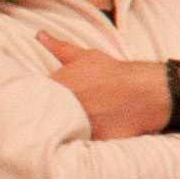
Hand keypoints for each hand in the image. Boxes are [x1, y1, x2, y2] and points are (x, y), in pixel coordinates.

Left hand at [46, 38, 173, 138]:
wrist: (144, 91)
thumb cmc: (113, 72)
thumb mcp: (85, 56)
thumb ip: (59, 47)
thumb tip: (40, 34)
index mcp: (58, 86)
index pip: (35, 96)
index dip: (37, 99)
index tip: (44, 100)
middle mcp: (65, 106)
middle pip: (45, 114)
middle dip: (46, 114)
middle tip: (57, 112)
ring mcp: (78, 125)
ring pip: (59, 131)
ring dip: (60, 129)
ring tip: (66, 126)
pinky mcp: (91, 140)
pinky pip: (77, 144)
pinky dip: (76, 141)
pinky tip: (80, 136)